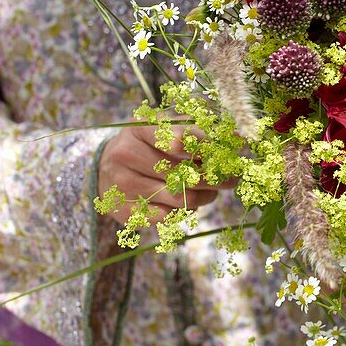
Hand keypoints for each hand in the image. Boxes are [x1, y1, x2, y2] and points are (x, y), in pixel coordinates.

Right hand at [97, 122, 223, 224]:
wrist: (107, 169)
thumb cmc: (148, 144)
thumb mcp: (166, 128)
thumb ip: (199, 130)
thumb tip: (238, 137)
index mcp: (139, 128)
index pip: (181, 139)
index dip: (210, 148)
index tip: (228, 153)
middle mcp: (126, 154)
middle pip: (184, 172)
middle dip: (215, 177)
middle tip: (232, 178)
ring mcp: (123, 184)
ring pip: (179, 198)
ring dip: (205, 197)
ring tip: (213, 192)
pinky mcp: (125, 211)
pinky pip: (168, 217)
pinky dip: (184, 211)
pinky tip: (187, 202)